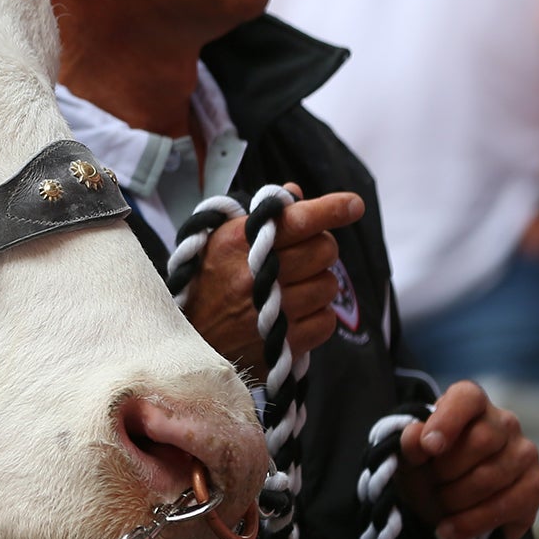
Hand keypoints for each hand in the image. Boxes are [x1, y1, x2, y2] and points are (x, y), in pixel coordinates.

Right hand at [182, 183, 364, 376]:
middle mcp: (256, 276)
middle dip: (319, 248)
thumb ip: (259, 216)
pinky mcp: (283, 345)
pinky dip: (317, 317)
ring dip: (317, 284)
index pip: (298, 219)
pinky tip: (294, 315)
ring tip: (291, 290)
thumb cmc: (205, 285)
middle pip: (324, 250)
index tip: (353, 205)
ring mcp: (271, 313)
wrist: (186, 342)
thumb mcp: (219, 240)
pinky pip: (327, 321)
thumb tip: (295, 194)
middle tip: (300, 256)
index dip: (332, 209)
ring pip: (329, 285)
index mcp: (238, 243)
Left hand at [398, 381, 538, 538]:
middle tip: (429, 486)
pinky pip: (508, 505)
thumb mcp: (409, 456)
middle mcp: (504, 422)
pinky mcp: (536, 485)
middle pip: (481, 440)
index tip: (429, 446)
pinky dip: (472, 522)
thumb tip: (418, 438)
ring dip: (455, 499)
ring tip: (437, 508)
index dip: (447, 420)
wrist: (446, 502)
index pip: (467, 398)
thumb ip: (410, 443)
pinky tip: (449, 529)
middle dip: (445, 471)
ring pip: (492, 476)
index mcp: (470, 402)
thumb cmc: (426, 469)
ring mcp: (525, 453)